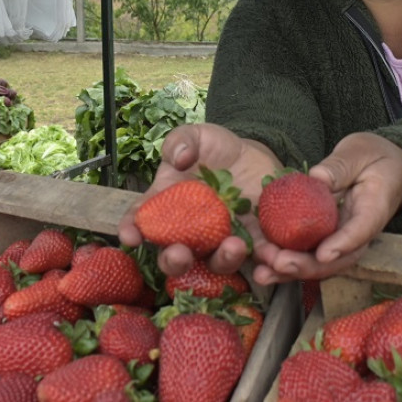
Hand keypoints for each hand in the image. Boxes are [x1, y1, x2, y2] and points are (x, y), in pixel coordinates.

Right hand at [117, 123, 281, 278]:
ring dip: (223, 260)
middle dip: (173, 262)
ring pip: (216, 263)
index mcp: (167, 205)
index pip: (141, 221)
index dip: (131, 231)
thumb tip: (180, 159)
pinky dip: (264, 265)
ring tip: (234, 246)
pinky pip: (257, 259)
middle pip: (174, 257)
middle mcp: (190, 231)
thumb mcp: (195, 136)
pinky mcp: (253, 241)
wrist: (252, 155)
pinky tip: (271, 260)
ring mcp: (221, 239)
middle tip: (179, 255)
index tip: (130, 237)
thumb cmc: (214, 148)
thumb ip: (180, 141)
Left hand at [253, 132, 401, 283]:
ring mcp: (341, 238)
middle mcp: (358, 232)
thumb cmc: (373, 158)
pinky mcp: (326, 237)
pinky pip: (307, 253)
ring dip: (291, 271)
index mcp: (374, 209)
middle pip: (337, 259)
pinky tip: (261, 265)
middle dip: (307, 266)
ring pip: (319, 263)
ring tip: (263, 274)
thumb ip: (339, 166)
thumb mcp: (359, 153)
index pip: (361, 230)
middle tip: (278, 264)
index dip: (342, 244)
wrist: (385, 168)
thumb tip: (316, 178)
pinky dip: (285, 261)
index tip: (322, 254)